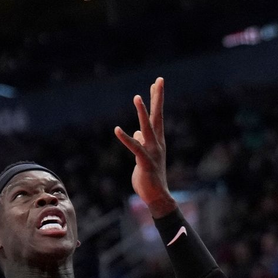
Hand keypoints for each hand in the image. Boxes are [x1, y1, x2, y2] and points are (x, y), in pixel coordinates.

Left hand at [114, 77, 175, 215]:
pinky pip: (134, 148)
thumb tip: (136, 133)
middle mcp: (157, 143)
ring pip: (147, 128)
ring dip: (142, 112)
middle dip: (157, 98)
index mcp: (157, 140)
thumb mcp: (144, 156)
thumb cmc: (150, 176)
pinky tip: (117, 129)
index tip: (157, 84)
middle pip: (157, 116)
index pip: (157, 116)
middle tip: (159, 80)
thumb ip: (142, 142)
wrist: (157, 196)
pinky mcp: (145, 162)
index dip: (156, 99)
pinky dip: (126, 138)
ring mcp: (153, 151)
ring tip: (137, 97)